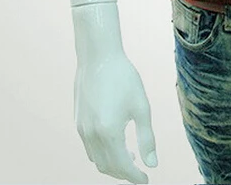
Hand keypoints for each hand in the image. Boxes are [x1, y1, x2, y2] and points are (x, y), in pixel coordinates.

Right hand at [74, 52, 157, 182]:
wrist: (98, 57)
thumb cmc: (124, 78)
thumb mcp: (141, 107)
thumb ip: (147, 138)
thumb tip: (152, 164)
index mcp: (109, 132)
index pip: (123, 167)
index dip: (135, 177)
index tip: (146, 181)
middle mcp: (91, 135)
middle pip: (107, 167)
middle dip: (124, 173)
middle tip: (140, 171)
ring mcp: (81, 130)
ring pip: (96, 160)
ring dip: (112, 165)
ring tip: (130, 157)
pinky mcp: (78, 122)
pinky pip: (89, 148)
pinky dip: (102, 153)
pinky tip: (115, 143)